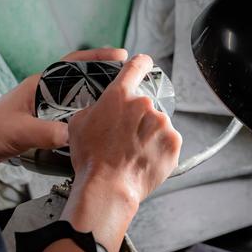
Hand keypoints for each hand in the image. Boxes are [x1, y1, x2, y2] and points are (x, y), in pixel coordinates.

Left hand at [0, 48, 128, 165]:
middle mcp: (42, 93)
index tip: (120, 54)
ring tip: (119, 107)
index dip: (97, 57)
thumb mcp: (20, 131)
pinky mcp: (40, 124)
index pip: (73, 63)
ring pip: (76, 100)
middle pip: (80, 80)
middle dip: (104, 79)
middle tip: (129, 83)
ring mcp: (41, 108)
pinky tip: (94, 130)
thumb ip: (47, 133)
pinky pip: (69, 118)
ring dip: (95, 101)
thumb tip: (75, 135)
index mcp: (39, 85)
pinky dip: (83, 120)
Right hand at [61, 54, 182, 251]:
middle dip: (137, 118)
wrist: (107, 187)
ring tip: (132, 153)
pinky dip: (158, 150)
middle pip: (144, 105)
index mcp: (120, 95)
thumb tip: (101, 109)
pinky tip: (143, 160)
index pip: (136, 66)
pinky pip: (167, 142)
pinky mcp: (173, 143)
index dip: (140, 64)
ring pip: (156, 125)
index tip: (143, 64)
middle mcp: (144, 105)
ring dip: (148, 135)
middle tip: (124, 138)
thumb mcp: (78, 124)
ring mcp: (162, 124)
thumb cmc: (91, 159)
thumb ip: (94, 108)